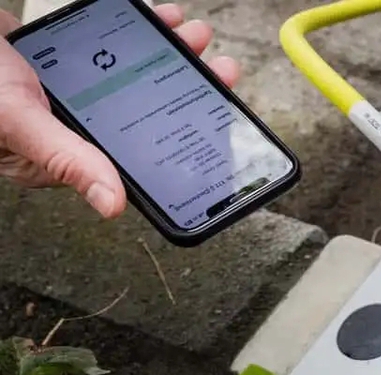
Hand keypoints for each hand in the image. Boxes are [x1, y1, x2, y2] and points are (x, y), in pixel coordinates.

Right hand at [0, 4, 239, 217]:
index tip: (217, 113)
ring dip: (167, 54)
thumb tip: (112, 207)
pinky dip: (134, 34)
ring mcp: (65, 92)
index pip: (135, 156)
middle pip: (143, 112)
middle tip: (217, 64)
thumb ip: (67, 159)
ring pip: (131, 77)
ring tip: (191, 32)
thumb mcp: (19, 120)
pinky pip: (107, 50)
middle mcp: (69, 126)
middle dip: (183, 85)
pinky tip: (157, 18)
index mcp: (61, 155)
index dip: (180, 138)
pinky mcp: (58, 61)